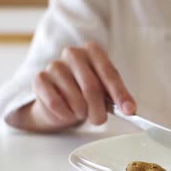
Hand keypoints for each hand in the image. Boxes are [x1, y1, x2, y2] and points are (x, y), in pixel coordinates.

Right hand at [6, 42, 135, 132]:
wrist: (59, 100)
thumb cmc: (86, 92)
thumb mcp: (106, 92)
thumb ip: (118, 98)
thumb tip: (130, 110)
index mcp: (93, 51)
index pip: (109, 73)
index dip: (119, 94)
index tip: (129, 111)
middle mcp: (73, 53)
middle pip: (91, 87)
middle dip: (98, 110)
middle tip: (99, 120)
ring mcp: (55, 65)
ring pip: (74, 98)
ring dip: (81, 113)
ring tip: (81, 112)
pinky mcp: (40, 79)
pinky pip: (56, 103)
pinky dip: (66, 114)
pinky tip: (67, 112)